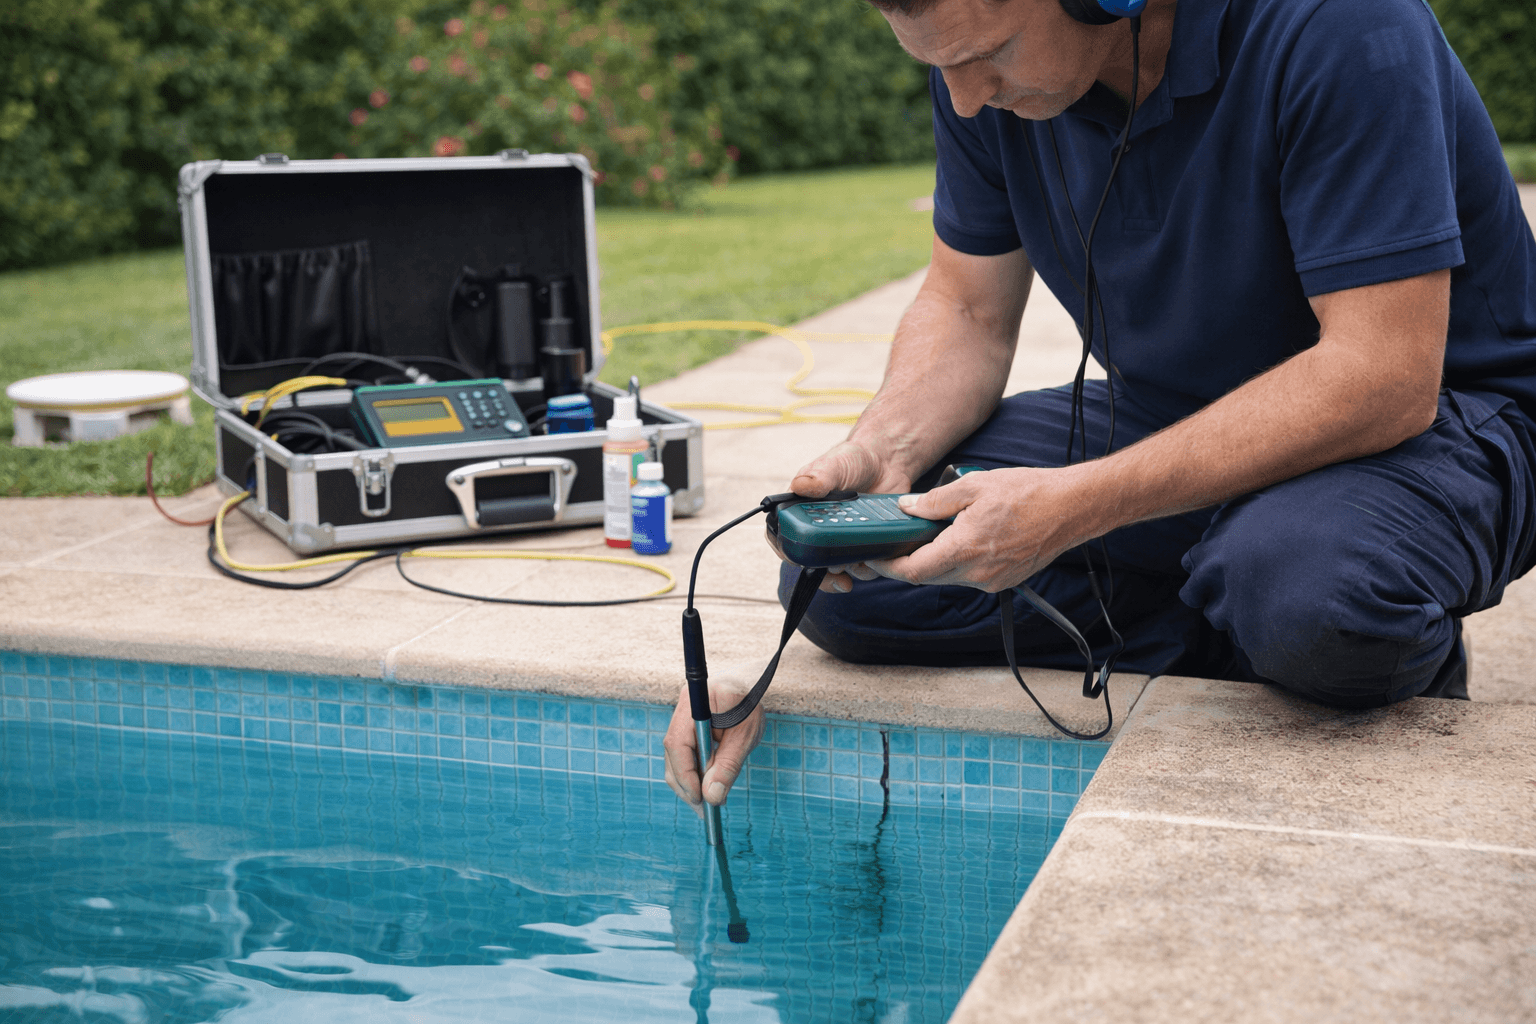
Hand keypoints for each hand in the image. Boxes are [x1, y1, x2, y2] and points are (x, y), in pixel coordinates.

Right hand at [662, 679, 766, 815]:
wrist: (751, 681)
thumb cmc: (750, 704)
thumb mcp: (745, 735)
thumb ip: (728, 764)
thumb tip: (712, 797)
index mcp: (694, 702)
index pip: (678, 743)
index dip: (685, 775)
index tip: (699, 799)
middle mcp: (682, 708)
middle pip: (673, 753)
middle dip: (685, 784)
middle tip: (704, 810)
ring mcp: (681, 717)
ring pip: (676, 756)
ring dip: (689, 781)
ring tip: (708, 804)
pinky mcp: (686, 726)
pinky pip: (684, 752)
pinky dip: (693, 771)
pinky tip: (707, 787)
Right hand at [773, 441, 913, 592]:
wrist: (886, 463)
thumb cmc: (853, 460)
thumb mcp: (835, 463)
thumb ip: (819, 475)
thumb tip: (801, 485)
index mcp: (799, 509)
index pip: (781, 536)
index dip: (787, 551)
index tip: (800, 558)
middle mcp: (815, 528)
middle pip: (808, 560)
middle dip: (822, 569)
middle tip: (837, 568)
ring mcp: (838, 539)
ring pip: (835, 568)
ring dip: (847, 569)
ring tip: (861, 558)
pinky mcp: (860, 545)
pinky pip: (859, 567)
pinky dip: (867, 567)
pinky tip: (876, 556)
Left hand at [869, 465, 1100, 591]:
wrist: (1071, 508)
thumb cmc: (1028, 493)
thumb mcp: (973, 486)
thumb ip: (935, 502)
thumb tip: (906, 509)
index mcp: (966, 549)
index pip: (913, 571)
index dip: (888, 567)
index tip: (873, 557)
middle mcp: (978, 573)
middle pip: (927, 576)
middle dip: (906, 562)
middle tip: (893, 543)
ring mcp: (992, 580)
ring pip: (947, 577)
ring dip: (932, 561)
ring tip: (928, 536)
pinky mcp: (1003, 580)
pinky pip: (968, 576)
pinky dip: (955, 562)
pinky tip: (957, 541)